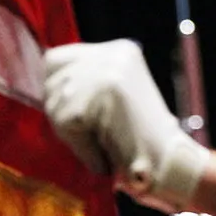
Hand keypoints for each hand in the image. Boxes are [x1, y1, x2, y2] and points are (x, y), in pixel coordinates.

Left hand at [43, 39, 209, 213]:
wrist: (172, 165)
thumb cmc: (139, 142)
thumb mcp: (112, 100)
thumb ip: (85, 84)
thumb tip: (43, 81)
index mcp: (119, 50)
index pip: (56, 58)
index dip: (55, 89)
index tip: (72, 116)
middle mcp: (114, 53)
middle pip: (52, 80)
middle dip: (61, 113)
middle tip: (92, 137)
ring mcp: (110, 69)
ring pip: (55, 102)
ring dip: (72, 133)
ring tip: (102, 145)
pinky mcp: (106, 90)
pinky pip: (66, 122)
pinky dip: (81, 147)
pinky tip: (103, 154)